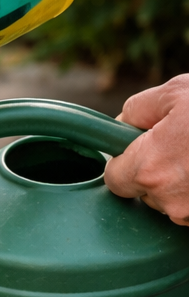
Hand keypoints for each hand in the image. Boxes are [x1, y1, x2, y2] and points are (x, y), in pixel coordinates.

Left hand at [105, 76, 188, 224]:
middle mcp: (169, 200)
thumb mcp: (176, 93)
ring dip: (185, 183)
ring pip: (175, 203)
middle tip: (185, 144)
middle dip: (158, 170)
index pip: (115, 177)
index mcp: (148, 169)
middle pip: (146, 192)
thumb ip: (137, 110)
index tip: (142, 146)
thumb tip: (121, 125)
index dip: (127, 158)